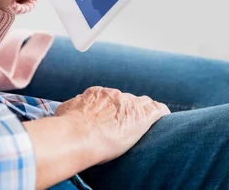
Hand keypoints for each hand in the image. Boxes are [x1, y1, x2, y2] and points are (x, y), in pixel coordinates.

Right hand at [55, 87, 169, 163]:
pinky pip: (158, 110)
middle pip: (127, 99)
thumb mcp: (65, 110)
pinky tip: (163, 118)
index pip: (111, 96)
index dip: (113, 106)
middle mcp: (114, 95)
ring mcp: (130, 104)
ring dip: (144, 111)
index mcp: (97, 93)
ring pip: (143, 103)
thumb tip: (73, 107)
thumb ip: (74, 106)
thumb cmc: (68, 126)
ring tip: (146, 121)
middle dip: (128, 109)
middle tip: (126, 123)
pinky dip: (161, 113)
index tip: (112, 115)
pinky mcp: (142, 117)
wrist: (79, 135)